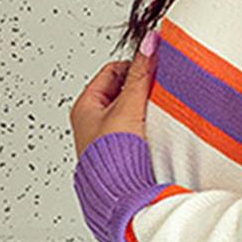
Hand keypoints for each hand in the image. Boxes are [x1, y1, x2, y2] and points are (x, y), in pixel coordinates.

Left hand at [70, 33, 157, 159]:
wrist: (122, 199)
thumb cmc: (112, 160)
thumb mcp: (128, 107)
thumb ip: (141, 74)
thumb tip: (149, 43)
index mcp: (85, 107)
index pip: (113, 71)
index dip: (135, 68)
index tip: (153, 72)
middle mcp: (93, 123)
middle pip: (124, 90)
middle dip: (143, 91)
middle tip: (156, 96)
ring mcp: (109, 139)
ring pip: (133, 111)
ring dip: (148, 111)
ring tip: (155, 119)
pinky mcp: (123, 153)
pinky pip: (139, 130)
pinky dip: (150, 129)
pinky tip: (157, 136)